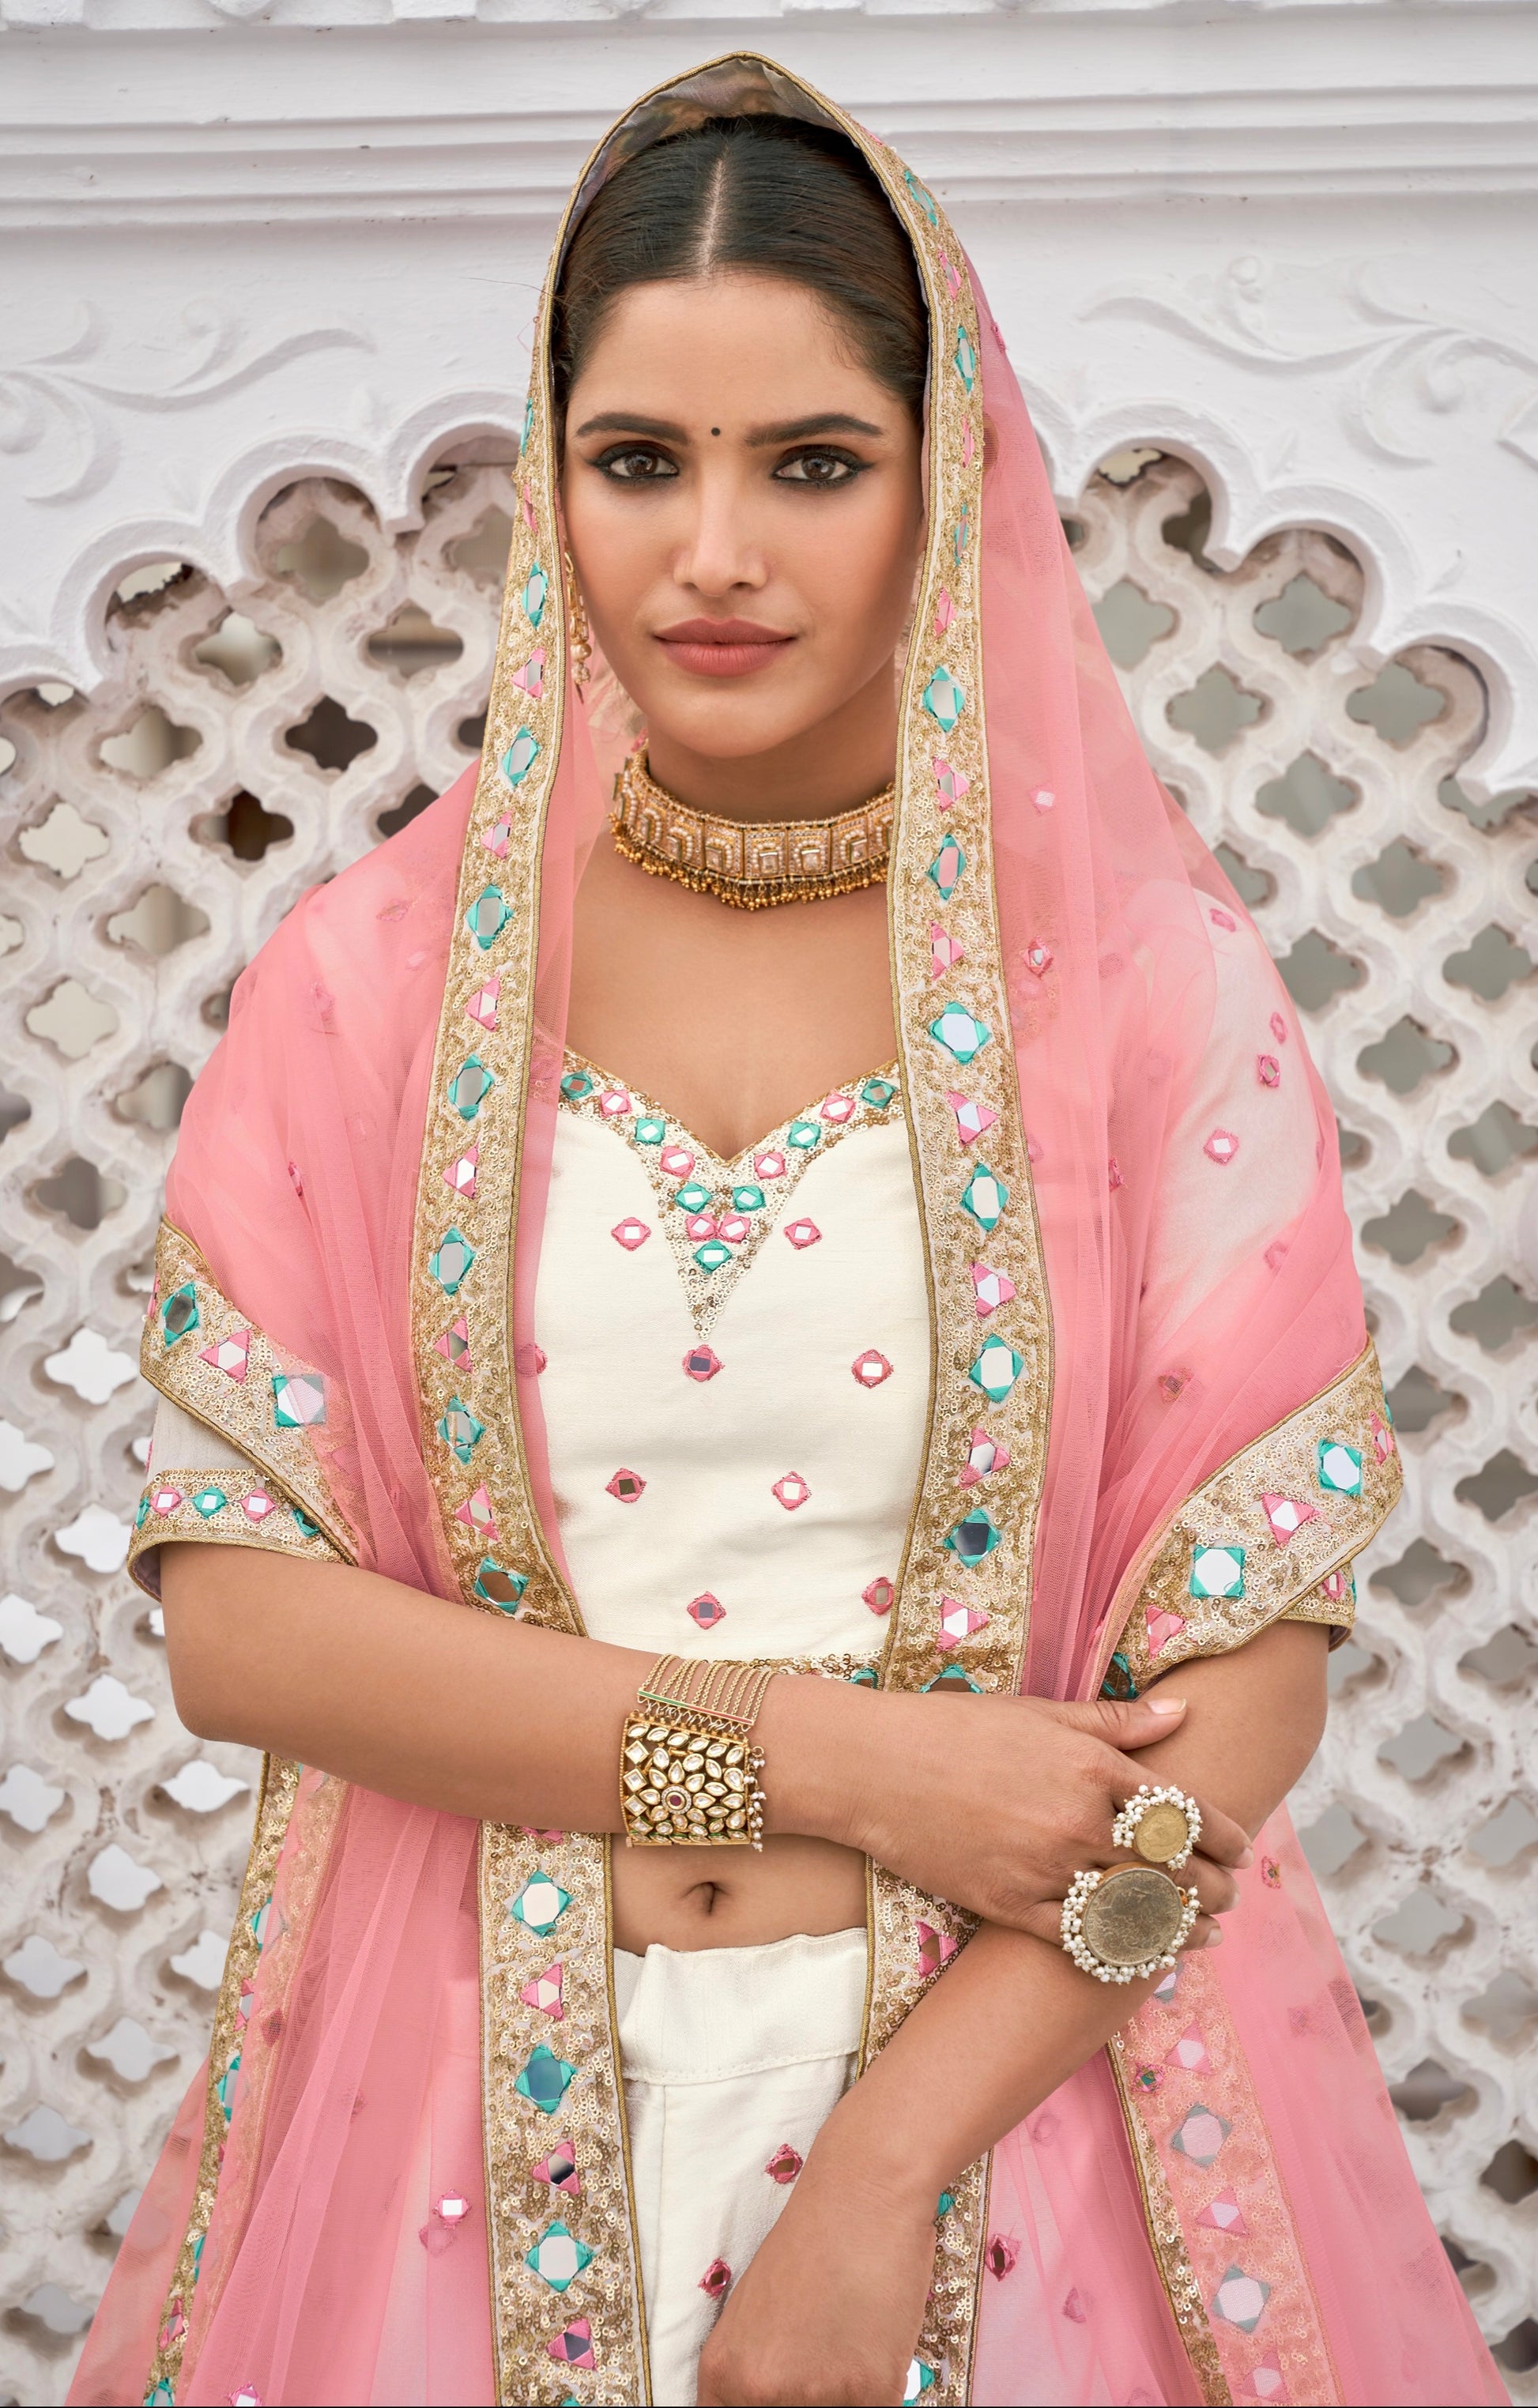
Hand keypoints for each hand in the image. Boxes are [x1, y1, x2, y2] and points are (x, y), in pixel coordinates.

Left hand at [696, 2148, 933, 2407]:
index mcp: (723, 2372)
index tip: (779, 2399)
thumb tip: (760, 2399)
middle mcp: (760, 2392)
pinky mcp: (870, 2393)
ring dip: (846, 2397)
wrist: (862, 2196)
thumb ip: (752, 2369)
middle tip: (820, 2370)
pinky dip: (880, 2389)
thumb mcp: (754, 2312)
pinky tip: (875, 2346)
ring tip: (849, 2350)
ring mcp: (816, 2398)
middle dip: (808, 2403)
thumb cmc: (811, 2241)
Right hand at [777, 1687, 1248, 1942]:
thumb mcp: (1039, 1711)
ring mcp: (1044, 1867)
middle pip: (1171, 1866)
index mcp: (1089, 1764)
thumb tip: (1182, 1711)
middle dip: (1214, 1887)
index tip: (1242, 1847)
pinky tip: (1145, 1955)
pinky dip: (1122, 1951)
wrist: (875, 1767)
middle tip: (1232, 1897)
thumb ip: (1116, 1721)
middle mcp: (1076, 1819)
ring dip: (1183, 1926)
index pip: (1182, 1808)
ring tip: (1206, 1934)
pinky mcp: (1010, 1905)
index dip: (1223, 1833)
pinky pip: (1081, 1940)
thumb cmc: (956, 1729)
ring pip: (1137, 1909)